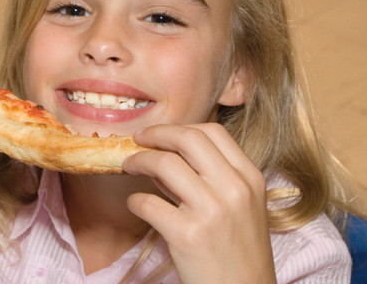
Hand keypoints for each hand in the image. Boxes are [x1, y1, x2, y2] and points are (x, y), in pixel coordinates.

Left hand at [123, 123, 275, 283]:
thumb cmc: (238, 252)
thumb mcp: (239, 209)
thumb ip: (210, 179)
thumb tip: (164, 156)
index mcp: (250, 179)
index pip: (213, 132)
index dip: (180, 128)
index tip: (160, 134)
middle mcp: (234, 190)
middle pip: (188, 138)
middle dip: (155, 133)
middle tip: (138, 139)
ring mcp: (212, 212)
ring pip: (163, 164)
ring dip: (138, 161)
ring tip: (129, 167)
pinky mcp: (188, 235)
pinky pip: (147, 203)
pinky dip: (134, 200)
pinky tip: (135, 205)